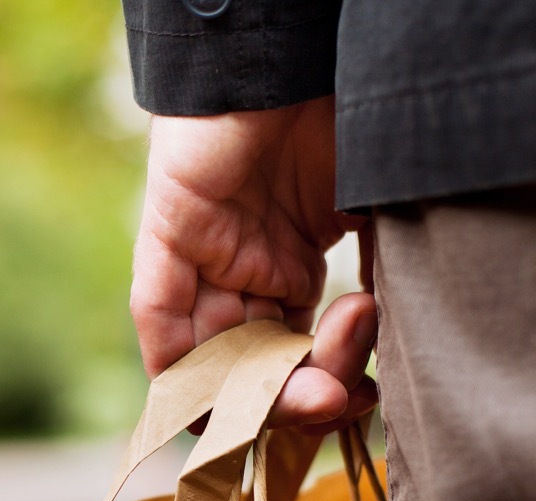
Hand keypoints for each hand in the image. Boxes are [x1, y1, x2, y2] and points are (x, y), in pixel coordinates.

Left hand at [130, 97, 376, 430]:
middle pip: (252, 362)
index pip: (293, 351)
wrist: (296, 59)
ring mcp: (204, 256)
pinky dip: (175, 359)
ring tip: (308, 392)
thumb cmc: (339, 118)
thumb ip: (375, 270)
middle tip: (337, 393)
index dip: (322, 382)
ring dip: (251, 391)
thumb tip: (388, 341)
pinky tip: (208, 396)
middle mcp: (243, 270)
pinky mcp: (167, 233)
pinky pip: (157, 311)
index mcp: (289, 266)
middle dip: (295, 394)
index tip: (361, 391)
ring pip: (210, 351)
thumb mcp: (369, 209)